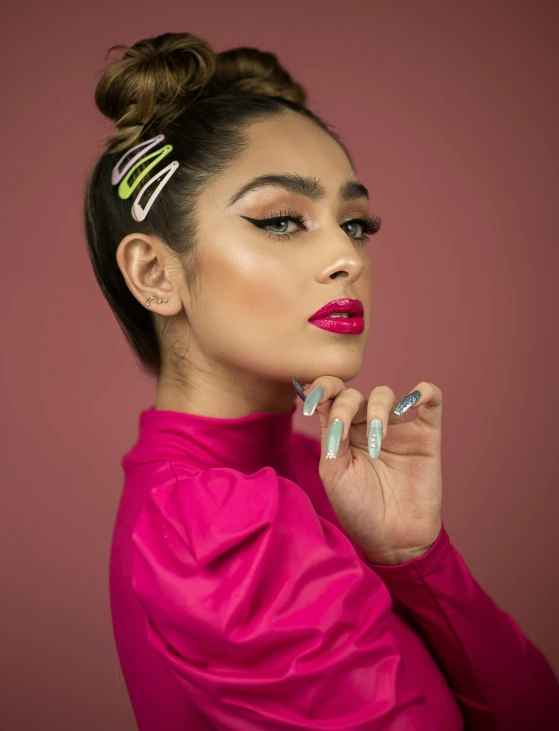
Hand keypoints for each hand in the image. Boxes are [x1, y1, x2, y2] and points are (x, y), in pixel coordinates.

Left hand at [301, 377, 442, 564]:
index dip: (321, 387)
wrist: (393, 540)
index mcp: (343, 432)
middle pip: (353, 394)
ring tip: (378, 442)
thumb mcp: (335, 472)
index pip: (331, 396)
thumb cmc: (359, 508)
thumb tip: (325, 404)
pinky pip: (432, 400)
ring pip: (384, 394)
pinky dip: (425, 391)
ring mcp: (398, 429)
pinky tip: (414, 399)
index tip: (311, 399)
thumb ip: (331, 436)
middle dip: (344, 406)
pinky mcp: (426, 436)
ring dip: (377, 409)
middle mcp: (367, 426)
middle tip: (343, 431)